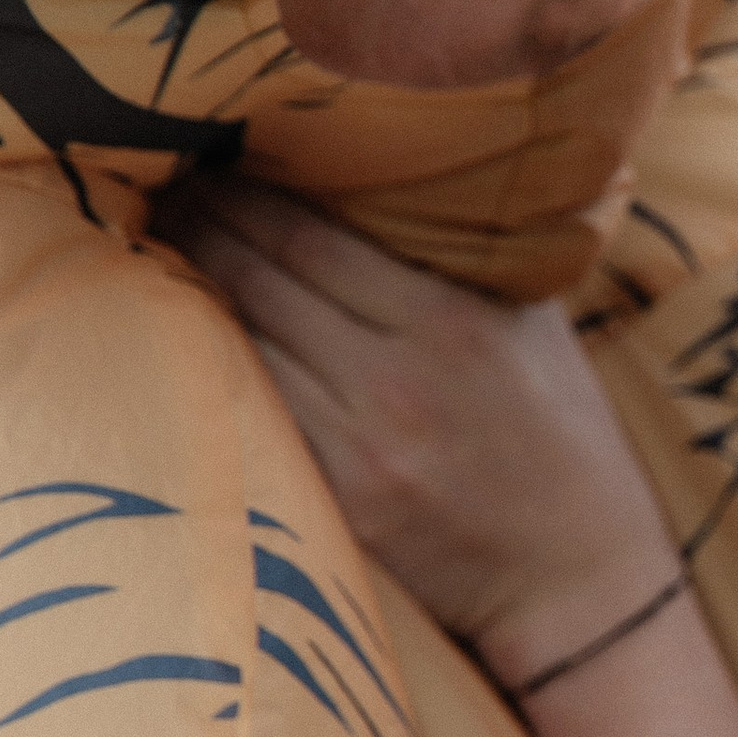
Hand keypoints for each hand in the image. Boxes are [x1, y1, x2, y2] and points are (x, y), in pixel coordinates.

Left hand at [155, 177, 675, 674]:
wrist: (579, 582)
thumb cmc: (566, 441)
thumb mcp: (540, 329)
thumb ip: (475, 255)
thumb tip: (404, 174)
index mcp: (451, 321)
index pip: (305, 231)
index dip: (238, 188)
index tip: (205, 154)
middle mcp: (397, 379)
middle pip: (255, 276)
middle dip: (197, 223)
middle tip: (159, 185)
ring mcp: (359, 447)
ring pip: (237, 343)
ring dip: (187, 292)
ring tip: (158, 249)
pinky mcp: (337, 502)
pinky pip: (253, 413)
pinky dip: (215, 368)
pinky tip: (191, 336)